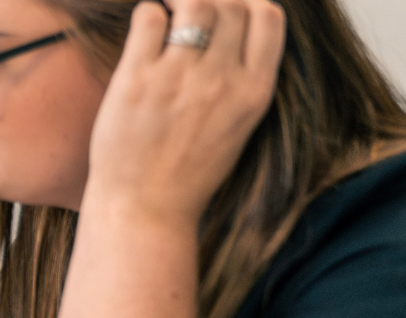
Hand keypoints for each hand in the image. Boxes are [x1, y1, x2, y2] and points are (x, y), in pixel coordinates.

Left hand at [82, 0, 285, 221]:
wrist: (146, 209)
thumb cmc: (189, 171)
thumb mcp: (238, 126)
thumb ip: (242, 79)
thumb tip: (236, 29)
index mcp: (254, 93)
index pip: (269, 16)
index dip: (247, 6)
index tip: (226, 17)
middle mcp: (221, 81)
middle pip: (229, 5)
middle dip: (210, 5)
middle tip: (187, 20)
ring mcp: (178, 78)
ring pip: (194, 4)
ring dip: (179, 5)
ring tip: (167, 23)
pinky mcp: (136, 80)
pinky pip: (148, 17)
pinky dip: (148, 15)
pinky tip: (144, 37)